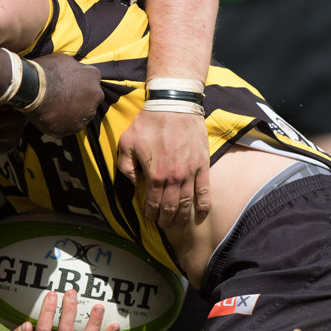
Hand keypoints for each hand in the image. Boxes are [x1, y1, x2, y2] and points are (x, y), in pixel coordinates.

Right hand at [27, 53, 102, 136]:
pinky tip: (50, 117)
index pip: (91, 80)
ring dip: (72, 113)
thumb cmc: (47, 71)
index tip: (69, 85)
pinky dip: (61, 124)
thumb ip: (75, 67)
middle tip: (62, 98)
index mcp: (93, 77)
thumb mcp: (64, 60)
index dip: (80, 83)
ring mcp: (85, 115)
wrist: (33, 90)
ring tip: (55, 109)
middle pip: (90, 100)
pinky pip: (68, 127)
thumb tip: (75, 71)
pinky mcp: (73, 129)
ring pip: (81, 115)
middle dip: (79, 99)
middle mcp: (96, 97)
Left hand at [117, 110, 210, 227]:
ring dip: (182, 216)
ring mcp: (190, 172)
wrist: (174, 105)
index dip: (151, 213)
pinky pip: (204, 190)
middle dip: (166, 219)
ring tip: (179, 224)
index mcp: (154, 175)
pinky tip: (201, 214)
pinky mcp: (202, 165)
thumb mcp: (127, 143)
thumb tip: (134, 183)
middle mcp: (173, 178)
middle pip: (171, 206)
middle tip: (163, 225)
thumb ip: (126, 167)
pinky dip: (203, 204)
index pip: (153, 202)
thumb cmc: (148, 122)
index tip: (150, 219)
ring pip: (187, 202)